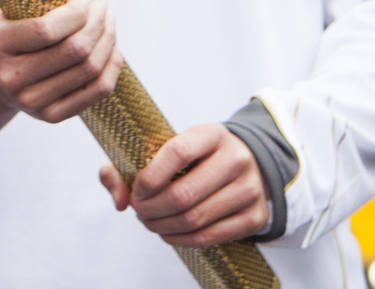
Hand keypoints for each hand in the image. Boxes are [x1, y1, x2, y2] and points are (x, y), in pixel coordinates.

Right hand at [0, 0, 120, 123]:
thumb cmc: (9, 28)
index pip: (46, 30)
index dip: (75, 13)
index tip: (83, 1)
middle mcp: (11, 78)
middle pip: (75, 51)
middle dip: (98, 23)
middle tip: (103, 8)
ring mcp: (31, 102)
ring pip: (90, 70)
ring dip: (109, 40)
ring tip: (108, 23)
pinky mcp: (51, 116)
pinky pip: (97, 92)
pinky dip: (112, 66)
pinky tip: (111, 48)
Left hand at [100, 124, 268, 248]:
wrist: (244, 163)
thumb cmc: (195, 156)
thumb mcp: (167, 146)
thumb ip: (127, 164)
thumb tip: (119, 199)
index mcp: (211, 134)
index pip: (177, 153)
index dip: (150, 176)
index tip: (136, 189)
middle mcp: (236, 159)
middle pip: (183, 194)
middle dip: (151, 208)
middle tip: (138, 210)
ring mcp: (250, 189)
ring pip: (195, 218)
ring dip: (163, 226)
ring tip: (149, 221)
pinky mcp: (255, 217)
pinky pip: (211, 236)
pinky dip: (181, 240)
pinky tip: (167, 233)